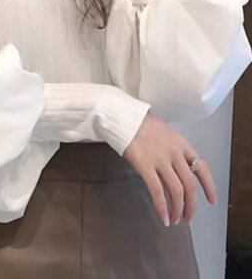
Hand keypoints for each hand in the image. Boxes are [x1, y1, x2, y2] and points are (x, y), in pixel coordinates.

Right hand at [123, 111, 216, 226]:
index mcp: (182, 144)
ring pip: (176, 190)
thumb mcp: (165, 132)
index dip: (209, 186)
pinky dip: (162, 207)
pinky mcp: (145, 166)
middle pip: (190, 184)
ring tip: (175, 219)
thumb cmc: (142, 124)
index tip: (211, 200)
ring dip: (178, 209)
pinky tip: (163, 217)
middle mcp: (175, 153)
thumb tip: (177, 166)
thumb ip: (174, 148)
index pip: (201, 168)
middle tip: (188, 217)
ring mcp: (161, 160)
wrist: (125, 118)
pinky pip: (157, 191)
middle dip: (191, 205)